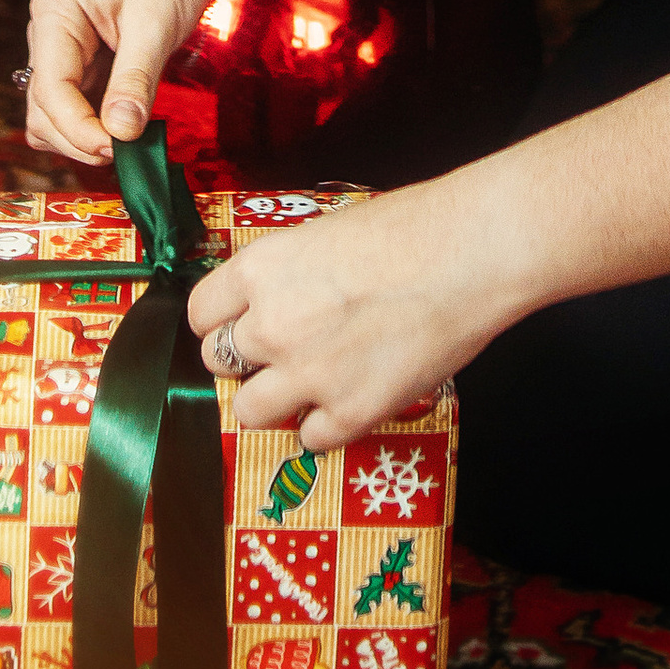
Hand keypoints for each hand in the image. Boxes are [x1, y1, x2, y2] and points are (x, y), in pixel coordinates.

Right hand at [22, 0, 217, 166]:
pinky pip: (80, 102)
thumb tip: (121, 134)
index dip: (78, 129)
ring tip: (131, 140)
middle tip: (128, 151)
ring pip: (56, 112)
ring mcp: (65, 47)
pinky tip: (129, 125)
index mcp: (55, 16)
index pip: (50, 90)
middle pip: (43, 110)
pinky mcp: (87, 58)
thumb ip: (135, 79)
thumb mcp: (156, 22)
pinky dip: (98, 121)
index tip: (116, 150)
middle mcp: (50, 33)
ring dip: (85, 135)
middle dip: (79, 137)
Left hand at [184, 186, 516, 449]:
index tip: (235, 328)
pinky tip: (347, 402)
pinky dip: (325, 427)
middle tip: (280, 355)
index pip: (201, 314)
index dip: (219, 323)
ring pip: (250, 411)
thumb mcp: (326, 234)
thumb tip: (278, 299)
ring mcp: (307, 372)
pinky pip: (310, 438)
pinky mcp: (349, 411)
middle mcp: (271, 324)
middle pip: (219, 362)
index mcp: (261, 270)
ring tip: (308, 385)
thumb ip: (289, 274)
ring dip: (274, 402)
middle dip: (246, 361)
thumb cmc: (411, 230)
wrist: (468, 254)